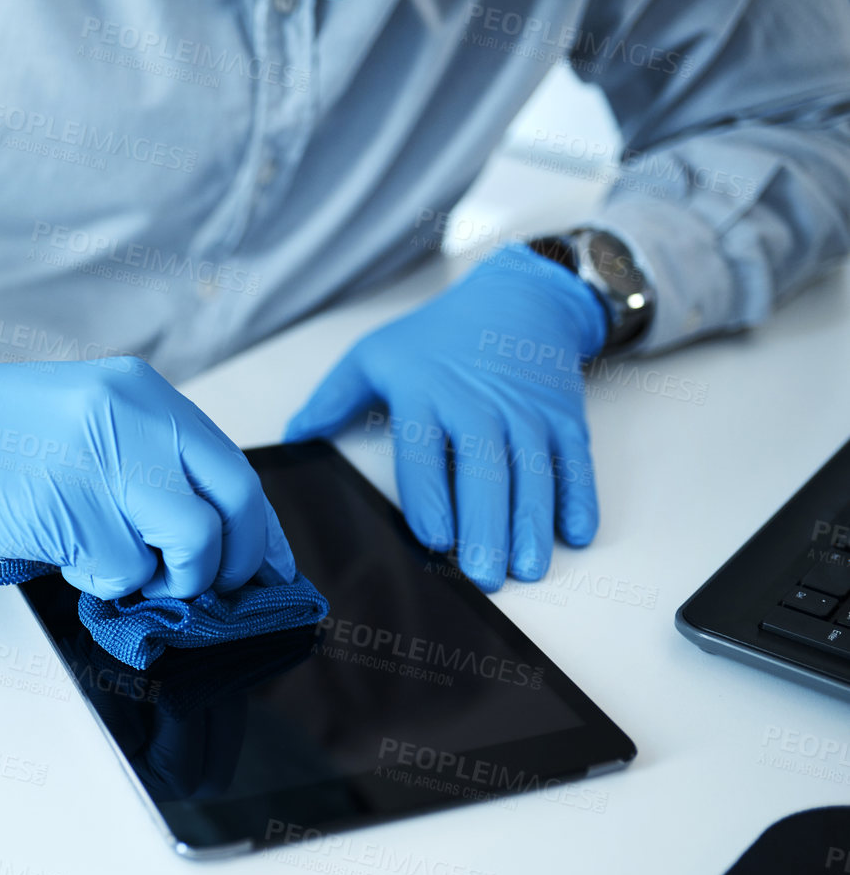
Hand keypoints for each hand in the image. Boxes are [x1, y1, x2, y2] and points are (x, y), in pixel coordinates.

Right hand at [0, 340, 295, 599]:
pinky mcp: (68, 509)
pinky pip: (120, 572)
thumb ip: (147, 462)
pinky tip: (63, 555)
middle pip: (232, 510)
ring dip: (153, 577)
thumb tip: (211, 536)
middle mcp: (135, 419)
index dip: (256, 533)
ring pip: (183, 549)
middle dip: (225, 565)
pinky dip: (99, 581)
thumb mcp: (86, 419)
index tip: (261, 571)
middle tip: (199, 586)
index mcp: (144, 395)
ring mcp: (104, 463)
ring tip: (103, 560)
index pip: (235, 471)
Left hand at [285, 244, 606, 590]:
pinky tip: (576, 534)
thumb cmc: (437, 338)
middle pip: (485, 471)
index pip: (425, 452)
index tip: (436, 537)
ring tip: (527, 568)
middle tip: (483, 575)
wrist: (520, 299)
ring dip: (532, 523)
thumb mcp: (376, 355)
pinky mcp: (565, 420)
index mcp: (427, 394)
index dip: (432, 496)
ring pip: (533, 474)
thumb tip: (293, 435)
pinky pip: (575, 462)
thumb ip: (333, 398)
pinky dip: (580, 498)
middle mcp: (480, 406)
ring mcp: (527, 414)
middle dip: (486, 525)